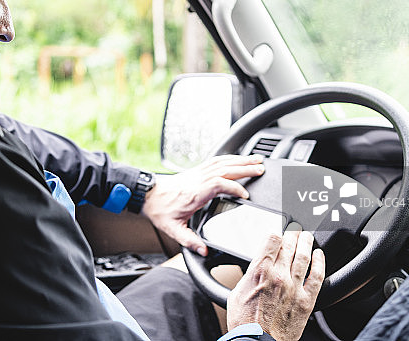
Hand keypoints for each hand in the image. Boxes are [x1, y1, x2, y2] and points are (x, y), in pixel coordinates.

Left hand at [141, 154, 264, 254]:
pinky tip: (239, 158)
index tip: (245, 195)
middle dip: (244, 168)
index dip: (233, 187)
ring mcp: (198, 173)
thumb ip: (189, 241)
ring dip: (240, 160)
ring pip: (222, 162)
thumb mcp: (173, 229)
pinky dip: (230, 158)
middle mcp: (198, 179)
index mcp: (194, 193)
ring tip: (257, 160)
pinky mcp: (196, 170)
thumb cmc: (159, 210)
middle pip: (224, 169)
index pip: (218, 184)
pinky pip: (216, 160)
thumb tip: (203, 251)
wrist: (147, 194)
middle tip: (261, 169)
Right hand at [227, 230, 324, 340]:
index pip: (272, 239)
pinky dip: (320, 262)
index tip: (278, 232)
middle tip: (295, 230)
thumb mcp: (237, 291)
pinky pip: (318, 276)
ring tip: (307, 236)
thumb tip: (255, 268)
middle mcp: (279, 275)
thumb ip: (249, 275)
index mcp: (260, 271)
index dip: (276, 233)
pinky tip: (320, 255)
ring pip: (304, 256)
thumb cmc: (245, 322)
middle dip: (292, 234)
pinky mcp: (307, 300)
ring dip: (306, 242)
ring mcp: (295, 287)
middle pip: (289, 245)